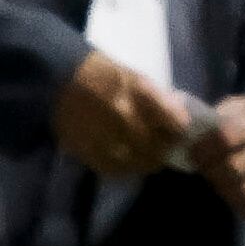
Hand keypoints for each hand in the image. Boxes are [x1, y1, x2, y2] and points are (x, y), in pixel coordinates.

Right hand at [50, 48, 203, 179]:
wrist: (62, 81)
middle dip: (164, 149)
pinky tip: (128, 161)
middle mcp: (124, 118)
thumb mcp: (137, 77)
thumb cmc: (104, 75)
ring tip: (147, 156)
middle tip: (164, 147)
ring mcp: (106, 138)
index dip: (179, 131)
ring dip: (147, 162)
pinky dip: (126, 169)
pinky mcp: (88, 152)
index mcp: (139, 94)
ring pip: (138, 163)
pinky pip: (115, 170)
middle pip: (157, 148)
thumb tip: (182, 121)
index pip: (173, 124)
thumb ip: (161, 100)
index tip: (179, 133)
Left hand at [190, 93, 244, 221]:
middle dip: (210, 171)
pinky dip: (238, 205)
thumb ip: (219, 116)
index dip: (204, 148)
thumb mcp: (242, 107)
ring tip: (215, 182)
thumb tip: (189, 132)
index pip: (227, 137)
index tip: (192, 152)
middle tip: (201, 170)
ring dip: (222, 189)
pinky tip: (231, 194)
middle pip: (235, 167)